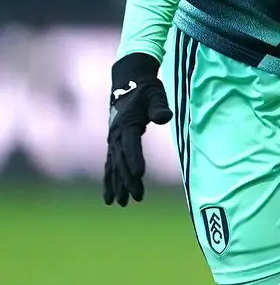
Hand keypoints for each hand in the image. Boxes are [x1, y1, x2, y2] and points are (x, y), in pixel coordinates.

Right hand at [103, 53, 171, 205]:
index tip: (139, 175)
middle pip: (121, 160)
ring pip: (113, 166)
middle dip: (128, 180)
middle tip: (137, 197)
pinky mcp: (114, 143)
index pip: (131, 144)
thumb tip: (164, 117)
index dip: (134, 159)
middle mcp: (116, 134)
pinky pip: (110, 165)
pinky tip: (110, 196)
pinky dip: (110, 180)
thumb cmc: (145, 89)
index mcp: (127, 122)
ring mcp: (113, 139)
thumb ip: (159, 105)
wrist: (128, 81)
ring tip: (120, 203)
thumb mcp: (155, 93)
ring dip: (117, 185)